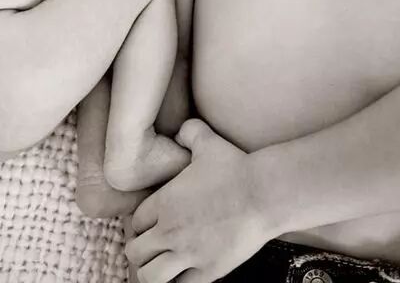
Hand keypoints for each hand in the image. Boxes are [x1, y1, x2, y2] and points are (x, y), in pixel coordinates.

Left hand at [126, 120, 268, 282]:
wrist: (263, 194)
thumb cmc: (235, 167)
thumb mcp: (207, 142)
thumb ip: (188, 133)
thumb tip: (180, 131)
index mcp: (164, 202)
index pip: (135, 223)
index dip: (140, 224)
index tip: (149, 224)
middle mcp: (170, 231)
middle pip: (135, 252)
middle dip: (140, 250)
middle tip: (151, 247)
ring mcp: (188, 254)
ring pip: (150, 276)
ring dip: (152, 271)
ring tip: (161, 265)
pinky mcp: (208, 271)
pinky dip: (178, 282)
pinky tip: (185, 272)